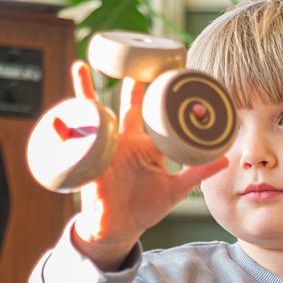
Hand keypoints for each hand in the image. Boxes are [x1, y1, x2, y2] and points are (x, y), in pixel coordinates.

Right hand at [68, 61, 227, 270]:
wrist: (118, 228)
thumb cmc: (144, 208)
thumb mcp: (174, 189)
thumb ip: (197, 173)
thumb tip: (224, 160)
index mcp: (147, 146)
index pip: (157, 115)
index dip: (163, 96)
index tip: (171, 73)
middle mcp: (126, 141)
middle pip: (129, 105)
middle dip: (132, 81)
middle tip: (137, 54)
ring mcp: (106, 147)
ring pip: (97, 112)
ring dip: (87, 91)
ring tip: (82, 66)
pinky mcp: (91, 159)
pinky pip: (76, 137)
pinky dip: (65, 121)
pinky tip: (58, 113)